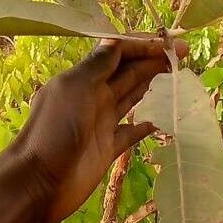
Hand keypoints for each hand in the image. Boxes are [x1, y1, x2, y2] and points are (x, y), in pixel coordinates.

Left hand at [15, 37, 187, 222]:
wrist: (39, 183)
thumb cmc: (55, 131)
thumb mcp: (75, 89)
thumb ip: (97, 66)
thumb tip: (116, 40)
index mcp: (84, 79)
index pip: (118, 53)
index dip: (144, 46)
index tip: (171, 44)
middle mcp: (94, 98)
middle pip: (129, 73)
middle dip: (153, 62)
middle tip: (182, 56)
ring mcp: (102, 124)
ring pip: (132, 98)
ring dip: (151, 86)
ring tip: (176, 77)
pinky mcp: (108, 149)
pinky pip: (131, 133)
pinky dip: (144, 127)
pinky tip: (159, 122)